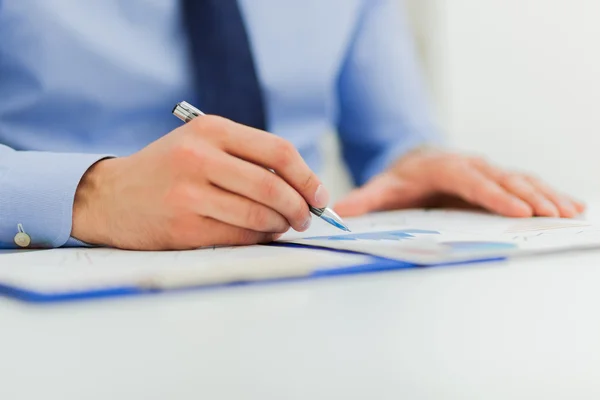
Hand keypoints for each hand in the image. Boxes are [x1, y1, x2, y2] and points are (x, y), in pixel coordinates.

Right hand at [72, 116, 328, 249]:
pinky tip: (261, 235)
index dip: (307, 176)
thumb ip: (246, 156)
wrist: (110, 196)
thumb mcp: (201, 144)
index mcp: (211, 130)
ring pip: (258, 216)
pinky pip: (238, 237)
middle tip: (306, 217)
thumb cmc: (167, 169)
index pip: (277, 151)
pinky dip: (259, 239)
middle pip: (272, 187)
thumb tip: (300, 186)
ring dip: (281, 226)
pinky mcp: (184, 227)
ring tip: (284, 226)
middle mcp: (200, 158)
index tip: (320, 195)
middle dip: (300, 207)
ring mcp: (189, 194)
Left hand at [334, 149, 584, 217]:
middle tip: (553, 214)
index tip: (516, 209)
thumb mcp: (381, 187)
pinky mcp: (496, 179)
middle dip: (529, 195)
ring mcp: (485, 171)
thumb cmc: (401, 178)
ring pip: (519, 179)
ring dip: (545, 194)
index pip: (470, 179)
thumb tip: (339, 212)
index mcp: (443, 168)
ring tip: (569, 211)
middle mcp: (469, 166)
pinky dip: (548, 193)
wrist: (414, 159)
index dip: (493, 194)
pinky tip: (571, 204)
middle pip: (502, 178)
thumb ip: (364, 199)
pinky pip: (525, 184)